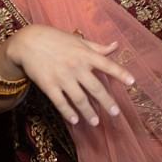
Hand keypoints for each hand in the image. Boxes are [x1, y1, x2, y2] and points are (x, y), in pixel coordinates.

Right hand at [5, 25, 134, 125]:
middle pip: (95, 87)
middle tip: (115, 113)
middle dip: (107, 102)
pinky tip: (75, 120)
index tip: (132, 82)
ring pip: (79, 99)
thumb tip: (116, 45)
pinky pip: (60, 102)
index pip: (107, 65)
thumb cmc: (56, 39)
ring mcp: (62, 77)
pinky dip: (68, 112)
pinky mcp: (48, 85)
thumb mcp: (79, 41)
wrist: (29, 42)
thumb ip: (98, 47)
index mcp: (85, 54)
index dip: (120, 73)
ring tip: (96, 122)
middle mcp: (76, 66)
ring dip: (88, 112)